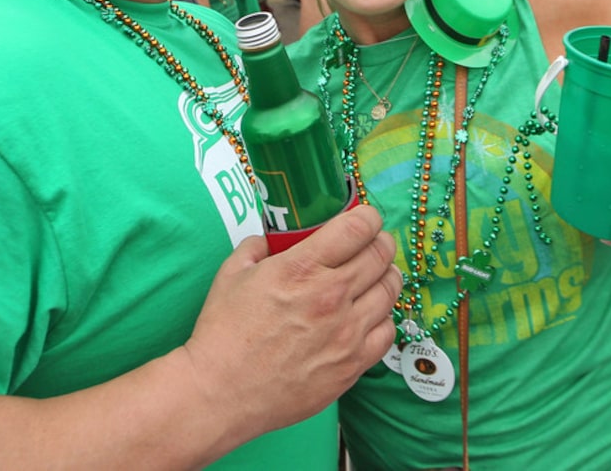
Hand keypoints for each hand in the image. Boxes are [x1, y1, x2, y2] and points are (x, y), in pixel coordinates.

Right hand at [180, 205, 399, 440]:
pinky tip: (369, 317)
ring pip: (390, 290)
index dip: (368, 217)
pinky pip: (387, 331)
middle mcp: (332, 296)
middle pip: (381, 254)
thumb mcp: (232, 274)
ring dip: (385, 277)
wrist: (220, 393)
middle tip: (373, 245)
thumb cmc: (222, 334)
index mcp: (303, 268)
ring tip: (375, 278)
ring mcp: (346, 332)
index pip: (359, 227)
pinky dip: (382, 318)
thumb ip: (257, 247)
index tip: (366, 219)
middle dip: (380, 242)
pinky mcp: (352, 365)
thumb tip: (272, 239)